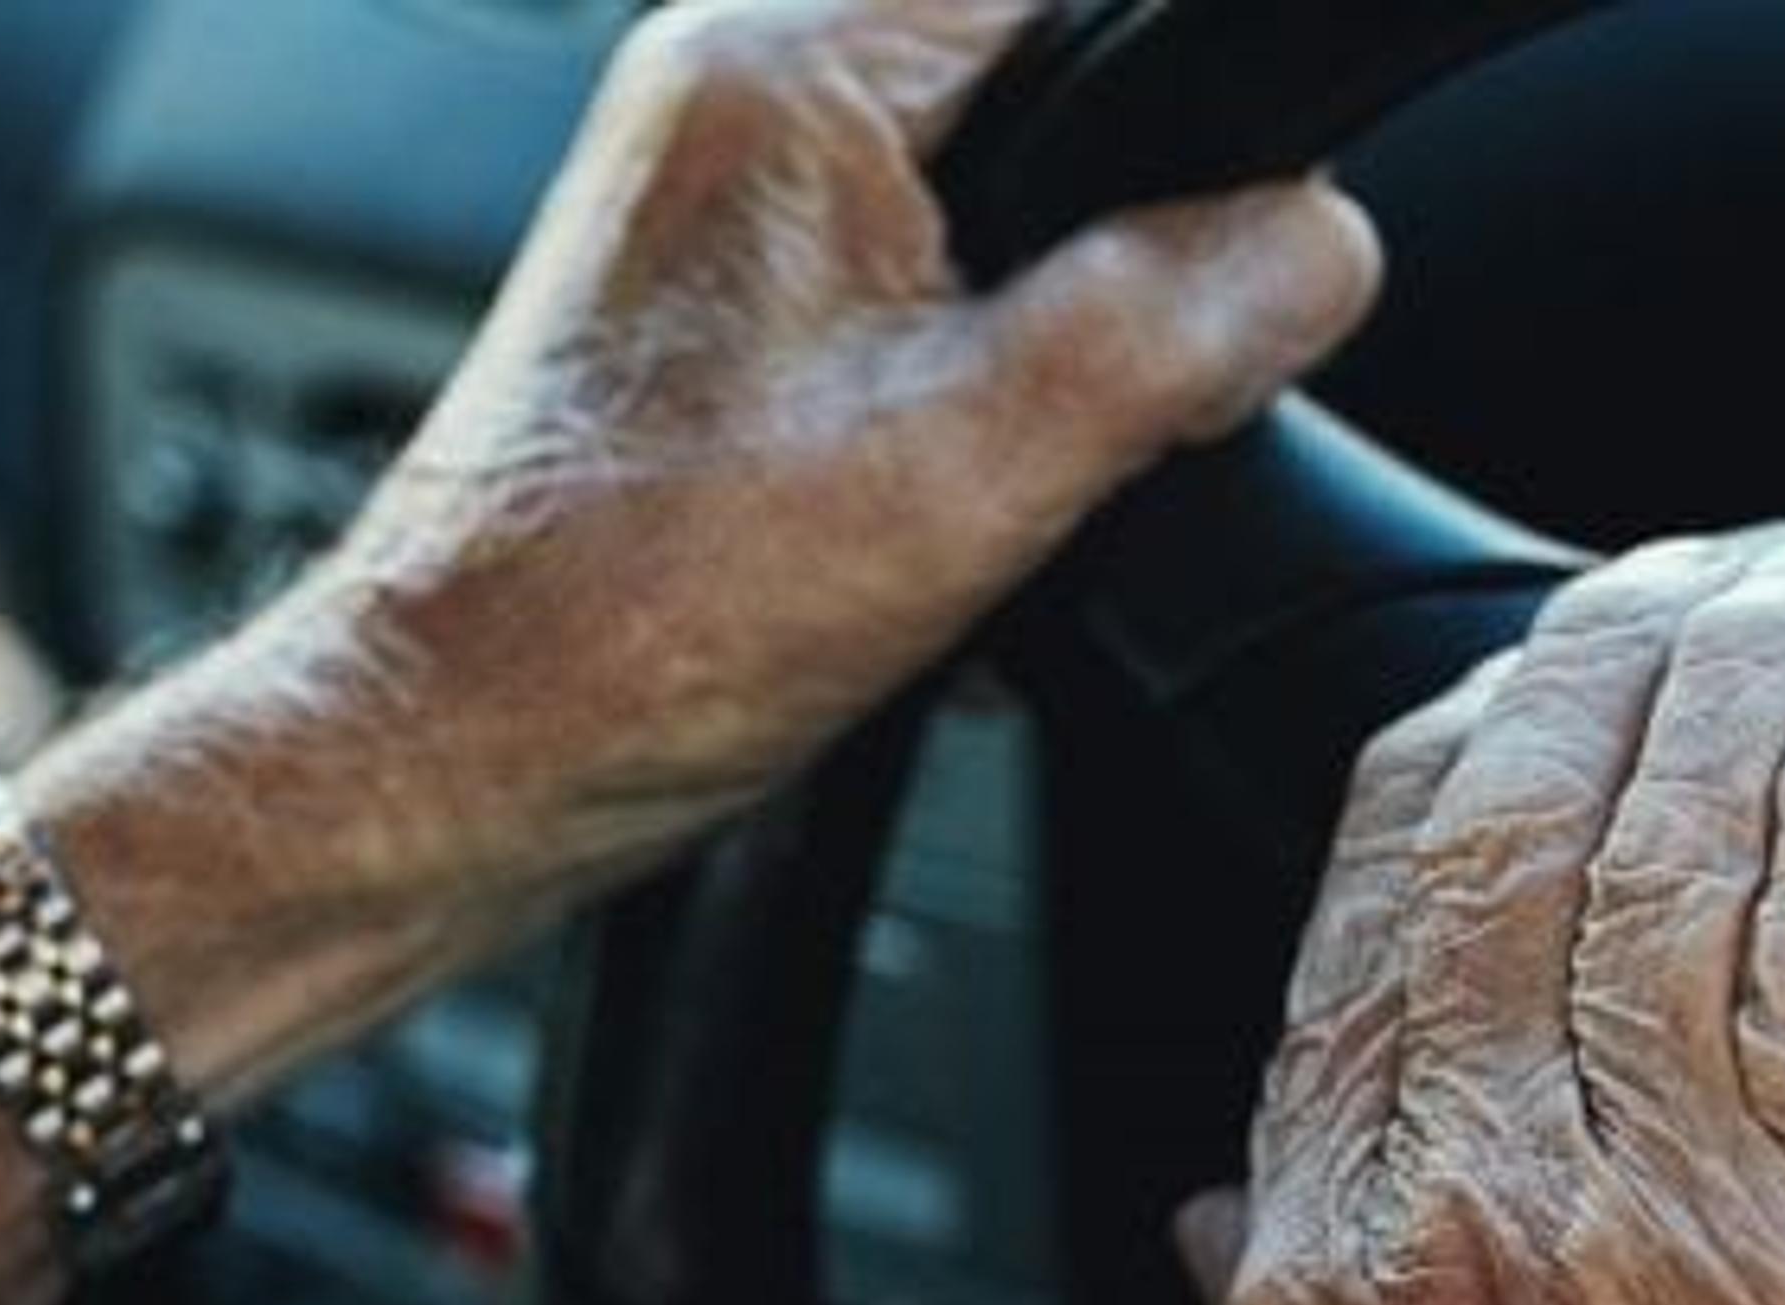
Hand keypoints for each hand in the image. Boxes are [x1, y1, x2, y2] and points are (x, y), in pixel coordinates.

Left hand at [283, 0, 1376, 883]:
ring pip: (999, 210)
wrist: (461, 755)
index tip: (1218, 262)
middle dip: (1125, 260)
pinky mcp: (725, 304)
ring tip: (994, 467)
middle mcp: (737, 96)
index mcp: (787, 70)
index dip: (1198, 127)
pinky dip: (975, 391)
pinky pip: (923, 291)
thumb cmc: (636, 617)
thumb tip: (1323, 241)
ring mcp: (722, 199)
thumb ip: (1177, 322)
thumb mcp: (981, 465)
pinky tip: (940, 502)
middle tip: (1086, 412)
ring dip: (1050, 344)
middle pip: (1056, 100)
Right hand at [1181, 541, 1784, 1304]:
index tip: (1521, 682)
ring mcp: (1661, 1213)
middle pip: (1523, 822)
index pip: (1369, 907)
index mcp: (1323, 1256)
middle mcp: (1468, 1200)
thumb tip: (1232, 1197)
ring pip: (1687, 845)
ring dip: (1755, 679)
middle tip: (1685, 579)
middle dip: (1608, 654)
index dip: (1456, 747)